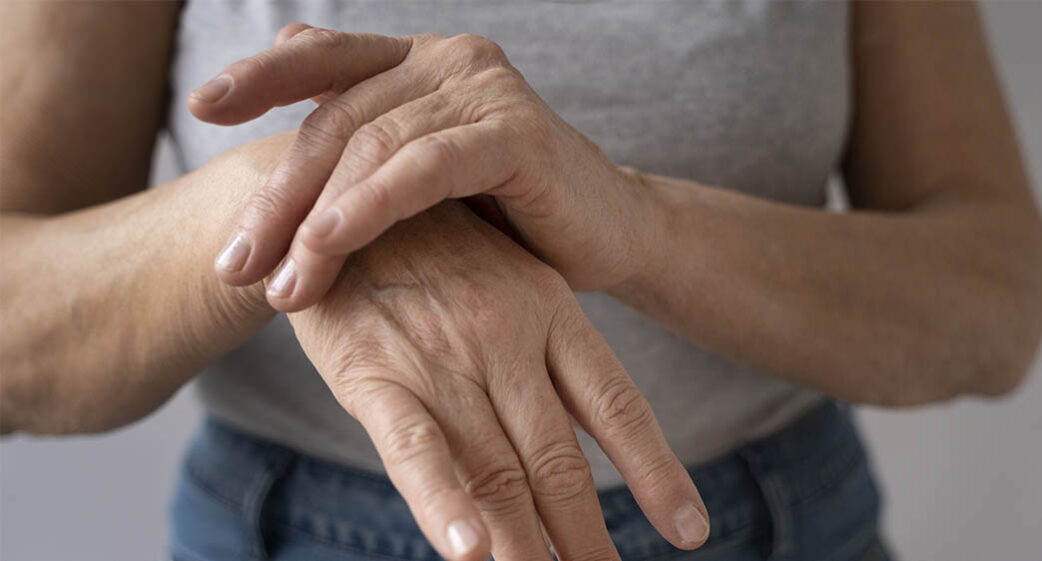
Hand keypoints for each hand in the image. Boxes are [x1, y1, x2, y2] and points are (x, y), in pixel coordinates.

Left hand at [191, 24, 652, 310]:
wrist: (609, 236)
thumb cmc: (511, 218)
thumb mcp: (428, 182)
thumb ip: (368, 155)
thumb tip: (287, 160)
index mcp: (420, 62)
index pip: (326, 57)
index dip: (261, 75)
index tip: (200, 109)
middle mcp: (449, 60)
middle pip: (338, 118)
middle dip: (279, 196)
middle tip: (235, 263)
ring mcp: (483, 89)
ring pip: (373, 144)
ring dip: (315, 219)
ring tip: (280, 284)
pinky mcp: (515, 131)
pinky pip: (424, 166)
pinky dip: (371, 204)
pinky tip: (330, 243)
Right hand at [287, 201, 708, 559]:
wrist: (335, 200)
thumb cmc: (430, 252)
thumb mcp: (505, 278)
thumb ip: (540, 357)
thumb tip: (579, 440)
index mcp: (550, 309)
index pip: (617, 406)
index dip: (655, 472)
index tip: (690, 531)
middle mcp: (507, 335)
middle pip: (558, 458)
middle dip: (584, 535)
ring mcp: (443, 356)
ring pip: (495, 468)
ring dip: (526, 545)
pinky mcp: (374, 372)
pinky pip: (415, 446)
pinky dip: (442, 501)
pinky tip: (467, 551)